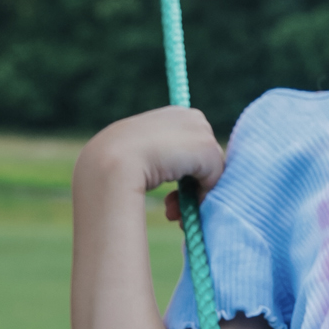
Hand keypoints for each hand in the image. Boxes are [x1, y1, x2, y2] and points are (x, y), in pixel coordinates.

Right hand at [80, 107, 223, 218]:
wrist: (113, 160)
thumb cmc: (119, 162)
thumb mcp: (142, 155)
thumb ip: (165, 161)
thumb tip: (186, 183)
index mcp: (174, 115)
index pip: (192, 149)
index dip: (183, 173)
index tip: (170, 194)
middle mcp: (191, 117)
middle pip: (205, 160)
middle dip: (191, 187)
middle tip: (171, 209)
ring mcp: (200, 131)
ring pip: (211, 171)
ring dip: (194, 197)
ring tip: (173, 213)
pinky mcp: (207, 147)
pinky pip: (214, 179)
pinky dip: (200, 196)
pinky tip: (178, 206)